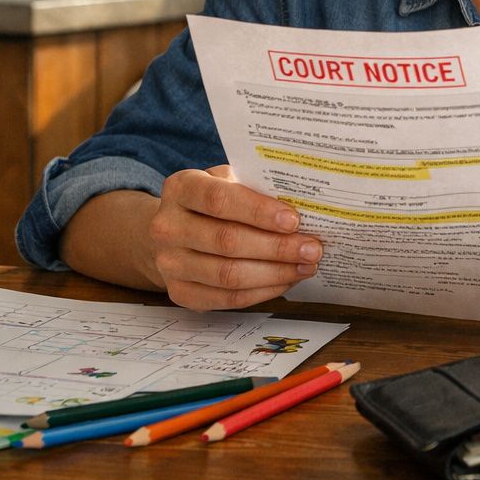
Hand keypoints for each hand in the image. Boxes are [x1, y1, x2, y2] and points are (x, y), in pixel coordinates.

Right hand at [146, 165, 322, 309]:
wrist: (176, 230)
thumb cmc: (214, 201)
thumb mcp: (228, 181)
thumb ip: (256, 188)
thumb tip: (304, 206)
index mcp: (181, 188)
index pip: (219, 200)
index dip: (258, 211)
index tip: (294, 220)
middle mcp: (167, 226)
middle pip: (227, 241)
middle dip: (277, 247)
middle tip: (312, 248)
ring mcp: (170, 263)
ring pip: (229, 275)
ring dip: (275, 272)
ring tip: (306, 266)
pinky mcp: (180, 293)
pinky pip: (228, 298)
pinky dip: (263, 291)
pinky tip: (286, 280)